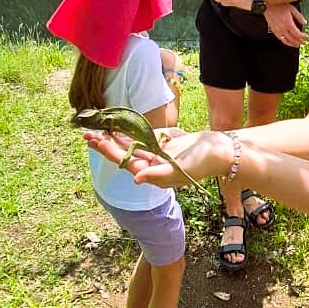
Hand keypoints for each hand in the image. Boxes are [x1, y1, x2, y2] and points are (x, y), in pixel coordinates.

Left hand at [83, 128, 231, 187]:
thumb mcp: (179, 170)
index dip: (110, 152)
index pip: (126, 162)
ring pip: (131, 146)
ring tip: (98, 131)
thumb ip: (157, 174)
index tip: (96, 141)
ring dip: (115, 139)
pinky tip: (119, 128)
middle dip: (106, 145)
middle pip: (124, 154)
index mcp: (153, 174)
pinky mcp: (164, 145)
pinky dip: (130, 134)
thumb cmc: (202, 162)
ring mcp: (158, 155)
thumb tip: (135, 179)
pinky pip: (142, 140)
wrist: (220, 151)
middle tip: (87, 134)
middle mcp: (152, 166)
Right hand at [264, 3, 308, 46]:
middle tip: (304, 43)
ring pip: (286, 41)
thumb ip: (299, 17)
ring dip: (293, 44)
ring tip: (298, 45)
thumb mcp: (292, 9)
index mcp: (289, 24)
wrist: (268, 5)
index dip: (303, 37)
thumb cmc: (280, 5)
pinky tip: (289, 42)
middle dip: (300, 42)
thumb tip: (305, 23)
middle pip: (293, 39)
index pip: (298, 34)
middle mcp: (283, 29)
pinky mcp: (274, 31)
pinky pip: (281, 39)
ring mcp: (278, 31)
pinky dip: (286, 42)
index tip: (307, 37)